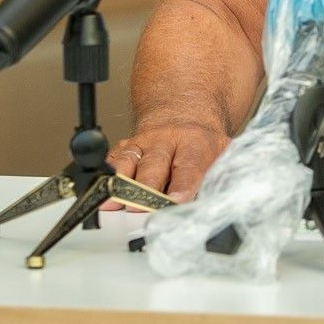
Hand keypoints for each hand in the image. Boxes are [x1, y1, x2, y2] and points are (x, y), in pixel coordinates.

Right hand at [106, 115, 228, 209]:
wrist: (184, 114)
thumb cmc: (202, 145)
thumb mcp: (223, 157)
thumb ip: (220, 179)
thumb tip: (217, 205)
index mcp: (196, 144)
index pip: (189, 166)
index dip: (182, 184)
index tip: (176, 200)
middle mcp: (166, 142)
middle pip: (154, 166)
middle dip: (146, 189)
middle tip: (141, 209)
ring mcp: (143, 144)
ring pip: (129, 162)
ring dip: (120, 184)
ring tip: (113, 203)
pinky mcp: (125, 147)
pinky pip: (112, 161)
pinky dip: (105, 177)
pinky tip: (100, 192)